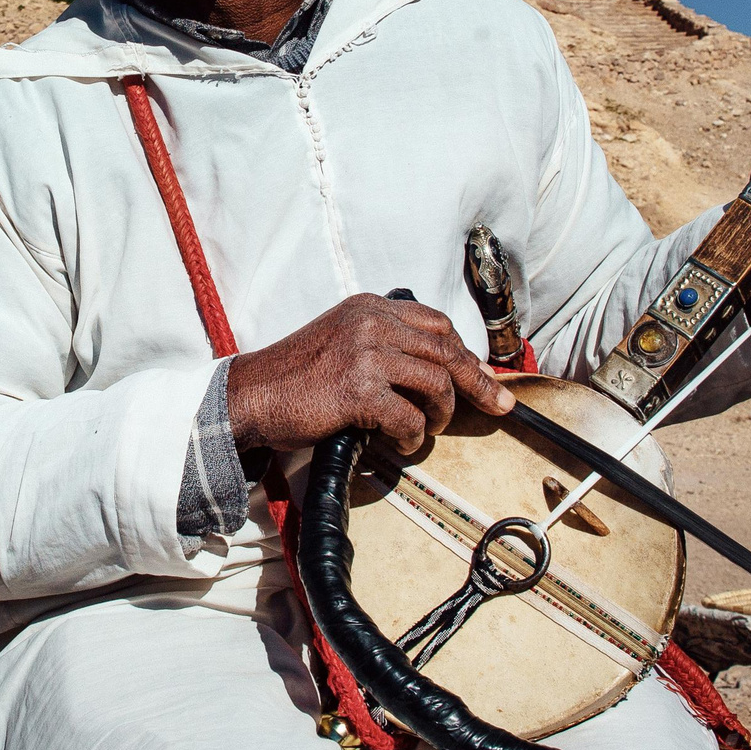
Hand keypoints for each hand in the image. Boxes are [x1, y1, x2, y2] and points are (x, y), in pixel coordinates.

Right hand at [227, 293, 511, 455]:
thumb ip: (383, 345)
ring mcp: (365, 354)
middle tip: (499, 405)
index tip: (484, 376)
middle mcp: (371, 323)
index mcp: (370, 308)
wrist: (251, 395)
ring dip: (442, 413)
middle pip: (447, 350)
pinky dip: (414, 435)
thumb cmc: (295, 376)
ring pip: (437, 383)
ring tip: (428, 428)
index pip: (438, 324)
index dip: (466, 353)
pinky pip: (409, 416)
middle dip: (479, 382)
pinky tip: (403, 441)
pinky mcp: (358, 389)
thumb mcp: (342, 340)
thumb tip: (435, 371)